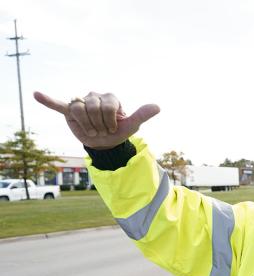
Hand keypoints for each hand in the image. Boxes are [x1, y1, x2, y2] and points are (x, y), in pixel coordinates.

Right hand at [34, 91, 159, 149]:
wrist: (105, 143)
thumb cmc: (119, 132)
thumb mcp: (132, 125)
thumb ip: (142, 115)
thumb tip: (157, 106)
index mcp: (110, 97)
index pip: (106, 105)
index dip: (110, 121)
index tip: (113, 128)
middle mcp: (94, 96)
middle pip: (92, 107)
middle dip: (99, 124)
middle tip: (102, 130)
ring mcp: (81, 103)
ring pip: (78, 109)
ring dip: (86, 125)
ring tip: (92, 130)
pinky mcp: (69, 112)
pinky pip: (58, 105)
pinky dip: (48, 100)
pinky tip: (36, 94)